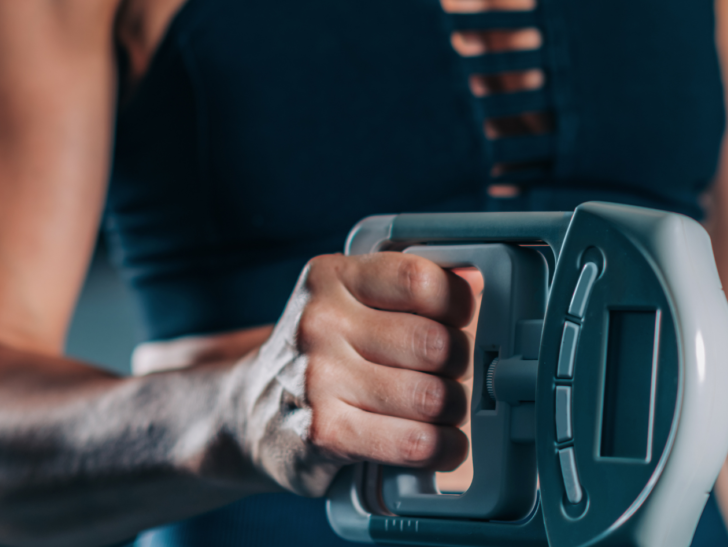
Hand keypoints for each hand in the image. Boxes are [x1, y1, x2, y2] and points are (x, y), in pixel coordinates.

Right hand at [229, 252, 474, 495]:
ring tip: (440, 413)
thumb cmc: (319, 356)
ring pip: (432, 397)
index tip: (457, 322)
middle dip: (458, 366)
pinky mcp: (323, 433)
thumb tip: (478, 283)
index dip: (457, 305)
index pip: (421, 280)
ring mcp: (318, 379)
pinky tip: (437, 445)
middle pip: (435, 343)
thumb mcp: (342, 301)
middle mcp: (320, 322)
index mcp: (331, 278)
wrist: (249, 414)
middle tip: (448, 375)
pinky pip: (414, 442)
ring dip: (451, 412)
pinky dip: (441, 449)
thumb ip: (399, 290)